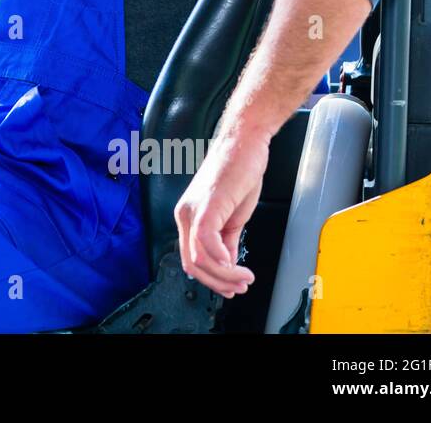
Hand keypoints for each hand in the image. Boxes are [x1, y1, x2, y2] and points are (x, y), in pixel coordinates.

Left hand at [174, 125, 269, 297]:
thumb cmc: (238, 172)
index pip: (191, 259)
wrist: (244, 144)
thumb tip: (229, 263)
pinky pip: (207, 243)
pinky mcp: (207, 206)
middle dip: (218, 283)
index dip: (212, 279)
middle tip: (240, 286)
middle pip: (192, 264)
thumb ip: (227, 240)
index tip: (232, 286)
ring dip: (225, 275)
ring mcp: (193, 211)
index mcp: (189, 218)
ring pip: (199, 259)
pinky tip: (236, 263)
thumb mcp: (232, 215)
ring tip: (245, 277)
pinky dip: (222, 260)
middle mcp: (185, 215)